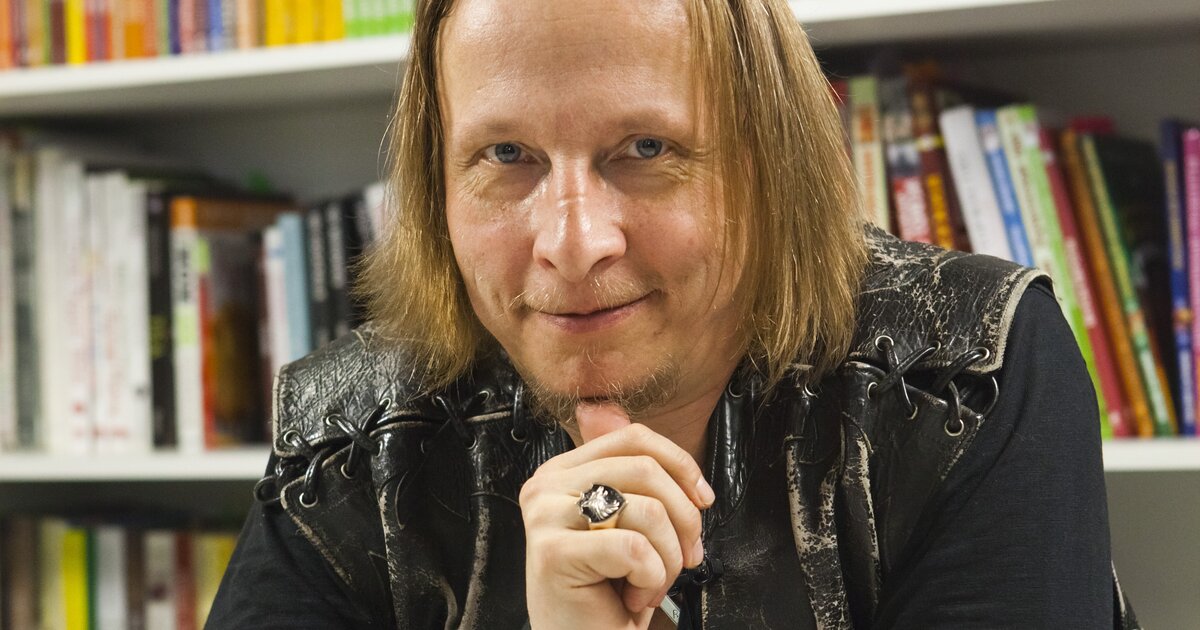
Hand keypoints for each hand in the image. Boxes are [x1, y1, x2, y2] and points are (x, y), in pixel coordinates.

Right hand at [520, 403, 714, 629]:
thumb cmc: (605, 593)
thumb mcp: (622, 522)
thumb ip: (624, 473)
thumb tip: (608, 410)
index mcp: (562, 470)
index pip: (634, 438)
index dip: (681, 464)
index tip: (703, 501)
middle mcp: (546, 485)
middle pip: (646, 470)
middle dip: (683, 522)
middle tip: (683, 560)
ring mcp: (545, 516)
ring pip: (648, 510)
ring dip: (668, 560)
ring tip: (649, 585)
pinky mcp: (552, 553)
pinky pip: (634, 549)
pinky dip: (650, 580)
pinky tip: (632, 598)